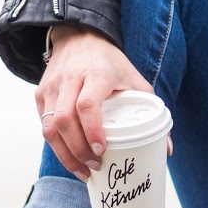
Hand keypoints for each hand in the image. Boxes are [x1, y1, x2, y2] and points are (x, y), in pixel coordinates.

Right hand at [37, 26, 167, 179]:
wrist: (78, 37)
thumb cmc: (111, 63)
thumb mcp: (134, 78)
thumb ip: (151, 109)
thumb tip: (166, 148)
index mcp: (96, 74)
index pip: (87, 105)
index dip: (92, 131)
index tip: (102, 150)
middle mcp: (70, 80)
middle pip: (65, 121)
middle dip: (78, 151)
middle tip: (95, 167)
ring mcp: (52, 87)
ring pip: (50, 127)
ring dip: (65, 154)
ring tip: (83, 170)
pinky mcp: (41, 94)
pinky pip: (44, 125)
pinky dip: (57, 146)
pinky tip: (71, 157)